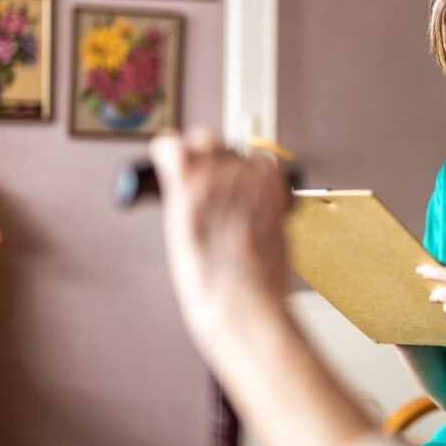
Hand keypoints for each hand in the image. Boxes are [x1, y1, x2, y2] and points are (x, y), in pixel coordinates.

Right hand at [150, 130, 290, 339]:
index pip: (172, 145)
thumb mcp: (180, 239)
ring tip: (232, 193)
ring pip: (238, 151)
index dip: (173, 151)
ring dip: (234, 164)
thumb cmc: (210, 285)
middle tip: (206, 179)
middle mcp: (217, 181)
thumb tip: (185, 184)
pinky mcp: (274, 195)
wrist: (243, 303)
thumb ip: (184, 201)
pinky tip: (255, 194)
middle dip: (205, 155)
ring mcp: (249, 185)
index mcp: (184, 191)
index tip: (175, 158)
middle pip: (208, 142)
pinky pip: (267, 166)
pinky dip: (260, 174)